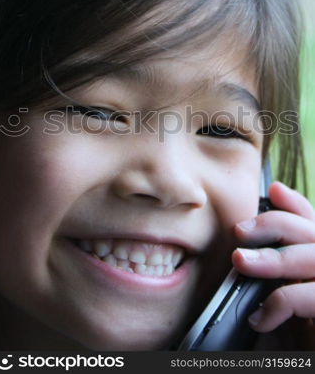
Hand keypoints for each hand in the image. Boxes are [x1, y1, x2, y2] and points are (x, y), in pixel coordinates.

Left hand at [232, 182, 314, 345]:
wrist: (301, 361)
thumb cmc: (293, 336)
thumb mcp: (277, 296)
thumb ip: (273, 266)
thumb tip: (248, 243)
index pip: (313, 222)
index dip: (296, 204)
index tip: (274, 190)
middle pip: (312, 231)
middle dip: (274, 224)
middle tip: (240, 231)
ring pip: (313, 257)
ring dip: (273, 257)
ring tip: (240, 262)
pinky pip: (308, 296)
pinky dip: (280, 302)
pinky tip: (260, 316)